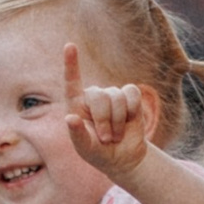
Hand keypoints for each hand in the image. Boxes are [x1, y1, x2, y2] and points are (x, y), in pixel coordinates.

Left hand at [62, 39, 155, 193]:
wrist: (124, 157)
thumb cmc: (99, 154)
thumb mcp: (86, 149)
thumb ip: (78, 135)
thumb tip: (70, 118)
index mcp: (76, 105)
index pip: (72, 82)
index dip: (71, 64)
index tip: (70, 46)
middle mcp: (93, 96)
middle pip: (100, 96)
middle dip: (105, 120)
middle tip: (107, 139)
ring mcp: (111, 95)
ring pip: (117, 96)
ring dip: (119, 121)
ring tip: (116, 136)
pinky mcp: (129, 96)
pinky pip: (132, 94)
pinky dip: (133, 110)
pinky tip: (130, 121)